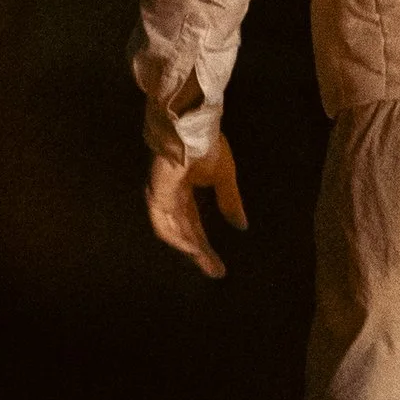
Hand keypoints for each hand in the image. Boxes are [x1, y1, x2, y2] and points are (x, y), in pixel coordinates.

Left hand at [146, 134, 247, 278]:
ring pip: (173, 232)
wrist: (193, 127)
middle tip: (216, 272)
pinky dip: (179, 238)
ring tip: (208, 263)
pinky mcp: (157, 195)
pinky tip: (194, 248)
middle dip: (200, 253)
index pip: (193, 225)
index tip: (219, 265)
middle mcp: (170, 198)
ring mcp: (162, 197)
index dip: (205, 245)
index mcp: (184, 192)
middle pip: (185, 232)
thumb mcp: (224, 178)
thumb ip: (230, 202)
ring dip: (190, 249)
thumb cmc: (207, 146)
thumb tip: (241, 226)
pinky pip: (164, 224)